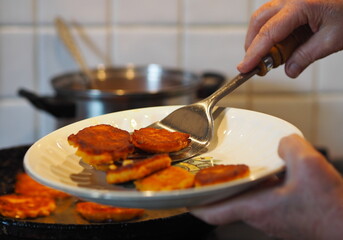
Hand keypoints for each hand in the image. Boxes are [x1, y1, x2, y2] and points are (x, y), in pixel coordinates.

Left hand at [190, 134, 342, 239]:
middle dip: (209, 191)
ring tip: (224, 170)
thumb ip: (290, 147)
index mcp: (255, 207)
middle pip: (223, 204)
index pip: (213, 211)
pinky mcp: (280, 214)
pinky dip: (251, 186)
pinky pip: (258, 199)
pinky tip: (260, 173)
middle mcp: (258, 215)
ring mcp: (269, 216)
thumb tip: (282, 142)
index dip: (193, 205)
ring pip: (240, 200)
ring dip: (230, 187)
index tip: (181, 198)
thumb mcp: (309, 166)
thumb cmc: (330, 209)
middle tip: (199, 176)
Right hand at [237, 0, 342, 77]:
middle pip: (259, 21)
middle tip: (255, 63)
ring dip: (261, 37)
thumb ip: (306, 56)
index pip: (268, 33)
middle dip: (252, 44)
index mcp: (300, 5)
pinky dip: (272, 31)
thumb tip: (289, 70)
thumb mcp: (332, 39)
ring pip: (264, 17)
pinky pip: (275, 15)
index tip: (245, 67)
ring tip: (270, 56)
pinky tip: (281, 43)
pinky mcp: (295, 1)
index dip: (254, 53)